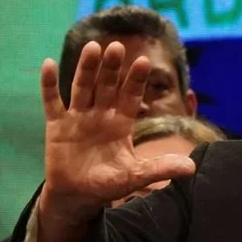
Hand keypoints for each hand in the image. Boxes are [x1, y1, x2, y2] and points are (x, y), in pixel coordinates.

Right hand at [39, 41, 195, 226]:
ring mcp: (78, 118)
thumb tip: (192, 167)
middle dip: (112, 68)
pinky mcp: (57, 126)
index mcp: (121, 123)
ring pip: (83, 88)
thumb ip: (161, 168)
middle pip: (107, 86)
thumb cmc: (108, 184)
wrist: (78, 196)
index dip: (136, 80)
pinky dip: (49, 85)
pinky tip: (49, 64)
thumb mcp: (136, 176)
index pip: (130, 97)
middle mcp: (101, 115)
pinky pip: (52, 102)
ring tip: (93, 47)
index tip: (143, 61)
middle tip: (118, 46)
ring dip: (87, 68)